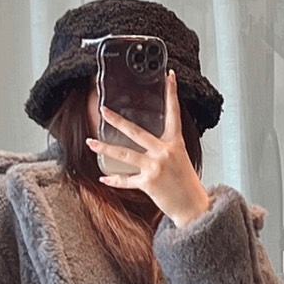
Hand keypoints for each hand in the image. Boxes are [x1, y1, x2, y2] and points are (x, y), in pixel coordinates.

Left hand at [87, 68, 213, 228]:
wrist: (192, 207)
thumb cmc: (186, 184)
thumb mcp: (181, 158)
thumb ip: (167, 147)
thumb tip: (150, 141)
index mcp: (175, 143)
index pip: (173, 113)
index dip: (171, 93)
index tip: (168, 76)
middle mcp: (164, 152)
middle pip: (136, 132)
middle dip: (117, 120)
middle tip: (103, 110)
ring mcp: (155, 167)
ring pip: (124, 154)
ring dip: (104, 149)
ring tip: (91, 143)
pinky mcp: (148, 183)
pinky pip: (126, 180)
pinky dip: (114, 180)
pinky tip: (103, 177)